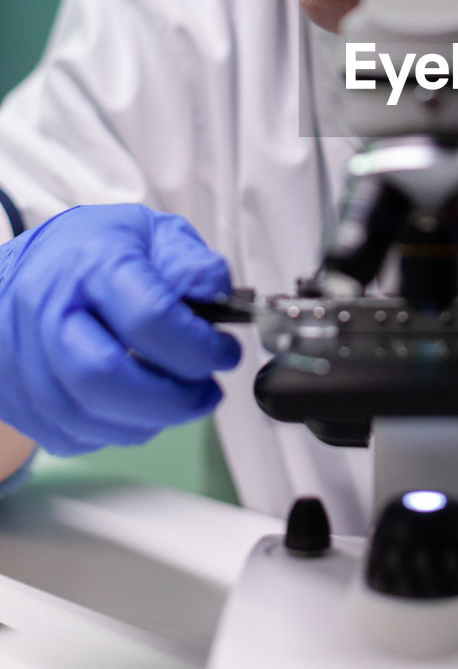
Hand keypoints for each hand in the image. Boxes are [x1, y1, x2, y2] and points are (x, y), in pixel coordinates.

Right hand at [0, 204, 241, 455]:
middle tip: (207, 393)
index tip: (226, 353)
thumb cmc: (94, 251)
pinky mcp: (18, 398)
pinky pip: (71, 436)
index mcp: (92, 264)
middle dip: (171, 400)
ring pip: (86, 417)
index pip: (147, 318)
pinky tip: (138, 409)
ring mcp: (25, 358)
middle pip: (105, 377)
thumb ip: (192, 264)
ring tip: (178, 400)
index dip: (198, 346)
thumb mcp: (153, 233)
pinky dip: (116, 432)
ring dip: (148, 421)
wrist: (24, 268)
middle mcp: (49, 311)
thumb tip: (223, 298)